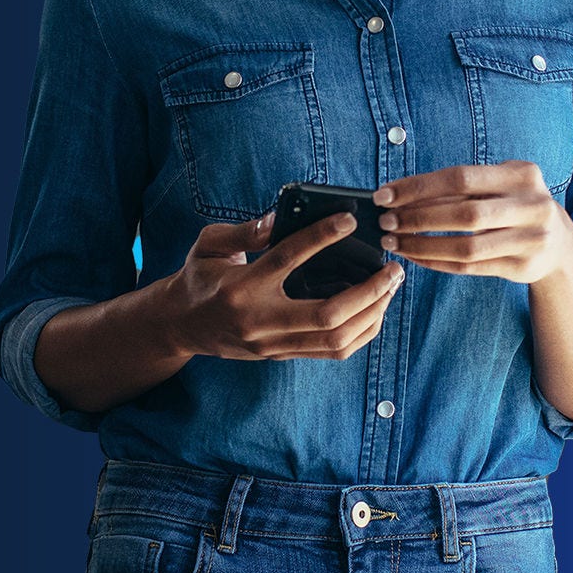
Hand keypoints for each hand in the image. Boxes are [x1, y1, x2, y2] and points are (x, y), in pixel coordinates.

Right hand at [161, 211, 404, 361]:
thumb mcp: (210, 245)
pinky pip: (332, 351)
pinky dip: (362, 331)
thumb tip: (278, 217)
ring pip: (335, 339)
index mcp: (240, 286)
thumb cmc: (200, 277)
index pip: (287, 259)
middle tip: (392, 268)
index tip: (350, 220)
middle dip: (368, 292)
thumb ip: (245, 231)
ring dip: (372, 313)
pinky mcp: (281, 355)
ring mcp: (272, 344)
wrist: (181, 326)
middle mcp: (259, 320)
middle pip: (326, 315)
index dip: (321, 237)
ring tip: (390, 286)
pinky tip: (376, 309)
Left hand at [374, 162, 572, 282]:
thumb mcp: (503, 184)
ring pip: (466, 247)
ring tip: (394, 243)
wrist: (559, 243)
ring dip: (423, 245)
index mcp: (523, 175)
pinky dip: (437, 262)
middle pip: (464, 213)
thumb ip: (465, 186)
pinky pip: (470, 268)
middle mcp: (532, 206)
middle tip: (386, 222)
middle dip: (418, 217)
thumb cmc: (516, 205)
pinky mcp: (523, 268)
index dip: (419, 187)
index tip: (385, 195)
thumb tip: (403, 192)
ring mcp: (531, 240)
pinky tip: (415, 257)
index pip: (462, 178)